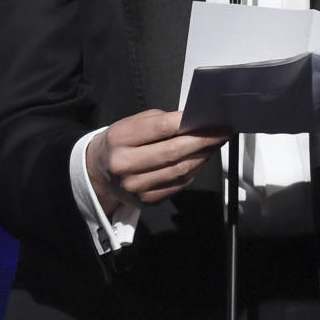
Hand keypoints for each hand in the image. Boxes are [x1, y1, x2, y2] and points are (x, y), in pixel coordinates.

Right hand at [86, 109, 227, 214]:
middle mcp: (125, 165)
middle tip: (222, 132)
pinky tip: (202, 159)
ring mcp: (136, 187)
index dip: (188, 122)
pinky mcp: (146, 201)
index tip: (209, 118)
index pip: (160, 128)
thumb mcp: (130, 123)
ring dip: (203, 156)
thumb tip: (193, 121)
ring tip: (215, 144)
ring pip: (180, 170)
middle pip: (173, 152)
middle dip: (203, 140)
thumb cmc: (120, 143)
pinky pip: (178, 185)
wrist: (98, 174)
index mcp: (120, 139)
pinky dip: (194, 170)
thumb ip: (159, 121)